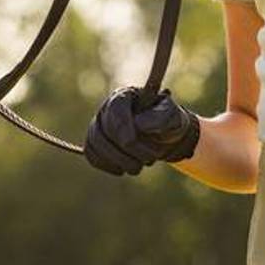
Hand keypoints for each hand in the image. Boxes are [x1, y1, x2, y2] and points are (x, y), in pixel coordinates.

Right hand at [83, 86, 199, 176]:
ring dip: (118, 160)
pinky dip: (107, 165)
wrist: (163, 137)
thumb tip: (138, 125)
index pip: (116, 108)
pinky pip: (91, 154)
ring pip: (95, 143)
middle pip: (105, 129)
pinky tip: (122, 169)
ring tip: (138, 166)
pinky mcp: (95, 142)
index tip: (132, 143)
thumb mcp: (173, 118)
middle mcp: (108, 107)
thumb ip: (160, 118)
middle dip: (127, 150)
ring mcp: (99, 124)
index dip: (122, 127)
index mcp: (127, 95)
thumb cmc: (168, 123)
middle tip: (149, 159)